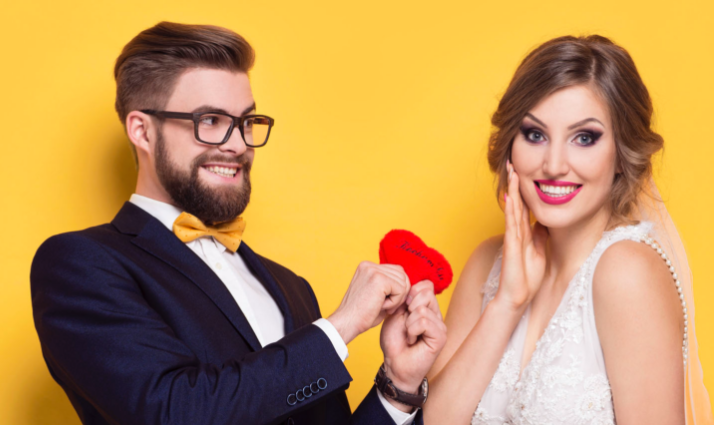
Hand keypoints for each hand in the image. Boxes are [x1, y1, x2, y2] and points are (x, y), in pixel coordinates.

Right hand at [328, 262, 410, 344]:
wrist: (347, 323)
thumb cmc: (361, 315)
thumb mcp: (376, 294)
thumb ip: (388, 285)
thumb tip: (408, 282)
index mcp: (367, 266)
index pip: (396, 271)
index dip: (398, 289)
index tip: (387, 303)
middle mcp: (369, 265)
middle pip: (402, 274)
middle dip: (400, 293)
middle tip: (388, 307)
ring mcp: (373, 270)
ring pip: (403, 282)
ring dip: (398, 298)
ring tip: (383, 307)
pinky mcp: (378, 279)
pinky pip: (400, 289)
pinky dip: (395, 302)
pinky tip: (382, 307)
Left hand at [380, 280, 446, 411]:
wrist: (394, 364)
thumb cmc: (394, 341)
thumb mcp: (396, 313)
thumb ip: (406, 299)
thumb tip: (415, 286)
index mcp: (427, 307)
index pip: (426, 285)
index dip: (410, 292)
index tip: (402, 308)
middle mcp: (436, 314)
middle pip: (426, 292)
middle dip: (408, 307)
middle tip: (405, 324)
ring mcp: (440, 325)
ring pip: (422, 309)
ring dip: (408, 323)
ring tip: (408, 334)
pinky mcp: (441, 337)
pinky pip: (423, 322)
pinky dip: (412, 330)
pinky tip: (412, 340)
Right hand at [496, 160, 547, 310]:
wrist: (518, 297)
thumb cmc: (528, 278)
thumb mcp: (540, 250)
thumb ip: (540, 235)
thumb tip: (544, 220)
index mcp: (524, 233)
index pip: (523, 206)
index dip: (522, 189)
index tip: (522, 172)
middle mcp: (516, 232)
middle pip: (516, 202)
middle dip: (514, 183)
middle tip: (512, 163)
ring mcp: (513, 237)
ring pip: (512, 209)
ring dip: (512, 190)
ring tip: (511, 173)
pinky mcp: (511, 246)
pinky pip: (512, 224)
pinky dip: (511, 210)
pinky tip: (510, 198)